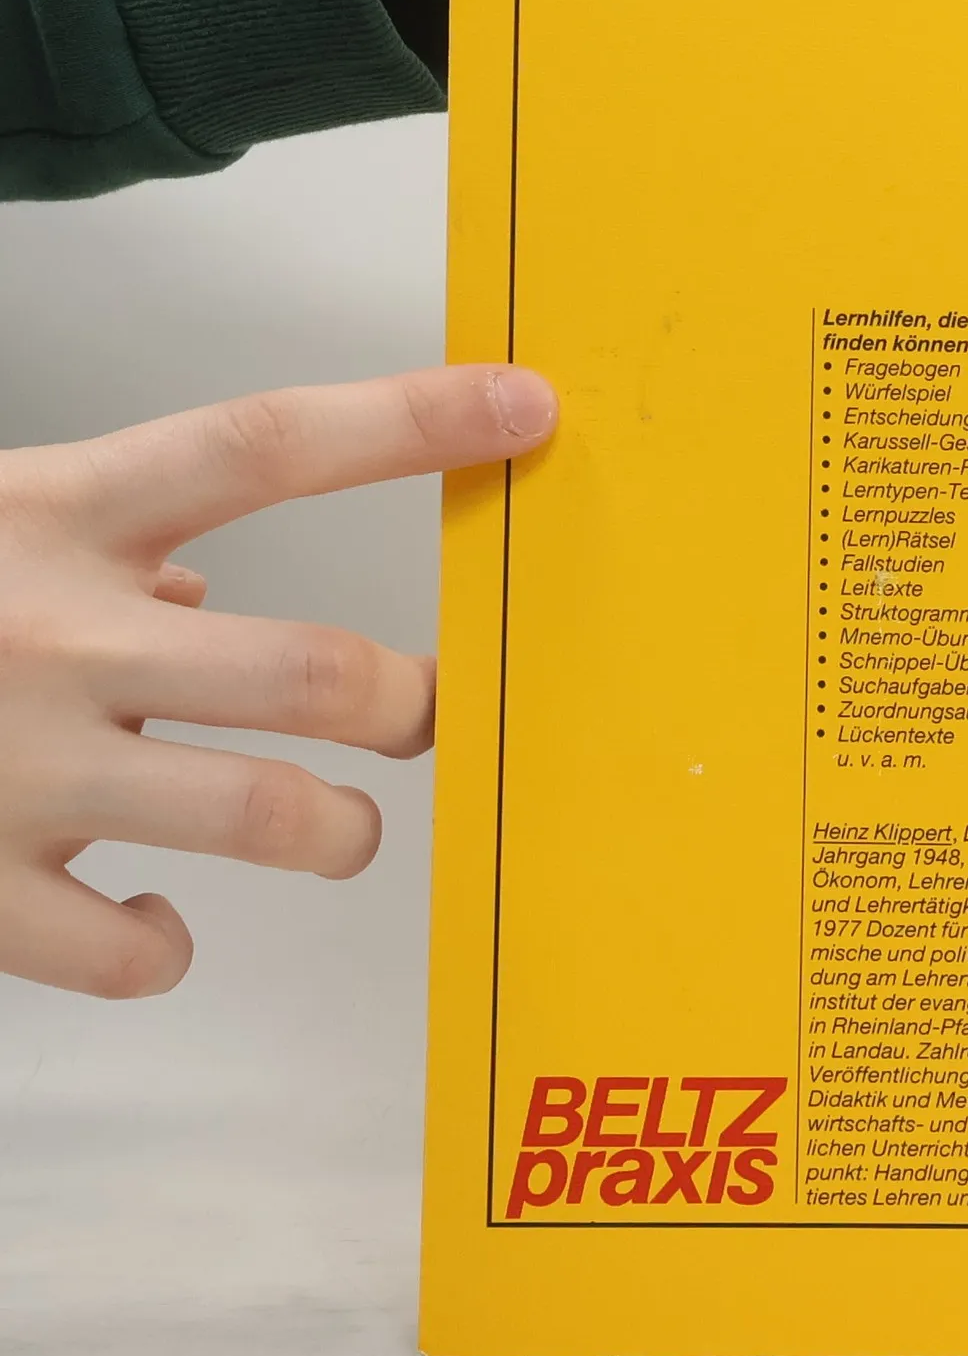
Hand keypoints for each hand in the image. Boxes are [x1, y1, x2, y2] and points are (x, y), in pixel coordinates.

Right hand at [0, 366, 556, 998]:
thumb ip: (96, 540)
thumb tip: (196, 583)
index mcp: (51, 512)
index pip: (265, 444)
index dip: (411, 421)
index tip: (528, 406)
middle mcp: (48, 632)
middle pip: (311, 667)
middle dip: (413, 702)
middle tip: (432, 713)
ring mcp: (13, 767)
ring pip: (264, 814)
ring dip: (339, 833)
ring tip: (341, 829)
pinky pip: (127, 950)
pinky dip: (163, 949)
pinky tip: (156, 927)